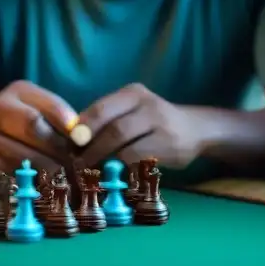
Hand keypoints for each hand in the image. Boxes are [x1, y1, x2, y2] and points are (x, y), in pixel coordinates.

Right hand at [0, 80, 79, 175]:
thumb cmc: (17, 123)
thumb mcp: (35, 107)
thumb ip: (58, 116)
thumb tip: (84, 138)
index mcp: (17, 92)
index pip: (47, 105)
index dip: (67, 124)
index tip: (83, 141)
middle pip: (34, 127)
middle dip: (60, 147)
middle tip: (79, 163)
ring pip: (25, 155)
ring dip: (51, 169)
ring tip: (69, 178)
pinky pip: (15, 174)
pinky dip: (35, 182)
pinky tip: (49, 187)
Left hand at [77, 83, 200, 169]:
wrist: (195, 130)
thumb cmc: (152, 123)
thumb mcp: (131, 111)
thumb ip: (106, 119)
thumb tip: (72, 137)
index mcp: (133, 93)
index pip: (100, 109)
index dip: (81, 130)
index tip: (70, 145)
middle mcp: (148, 105)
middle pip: (112, 128)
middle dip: (91, 148)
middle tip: (77, 162)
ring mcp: (162, 125)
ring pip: (124, 145)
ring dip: (104, 160)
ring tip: (91, 170)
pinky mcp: (170, 147)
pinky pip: (139, 159)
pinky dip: (121, 168)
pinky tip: (113, 173)